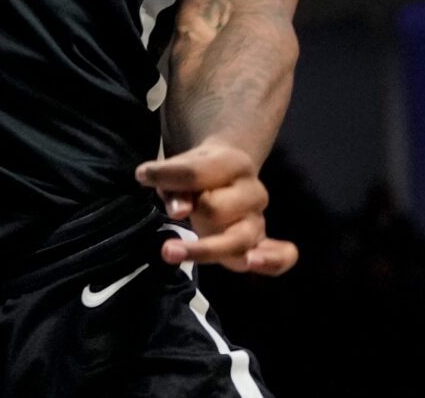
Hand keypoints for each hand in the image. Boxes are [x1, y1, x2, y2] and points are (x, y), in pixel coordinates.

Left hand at [136, 144, 299, 275]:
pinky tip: (252, 262)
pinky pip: (282, 256)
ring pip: (239, 239)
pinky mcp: (263, 243)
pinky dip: (273, 261)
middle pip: (216, 209)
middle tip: (175, 212)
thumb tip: (179, 210)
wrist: (227, 172)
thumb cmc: (196, 172)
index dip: (166, 176)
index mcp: (233, 162)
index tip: (142, 176)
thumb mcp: (180, 168)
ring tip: (176, 252)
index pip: (196, 172)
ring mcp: (259, 219)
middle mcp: (253, 191)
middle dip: (191, 212)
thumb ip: (173, 182)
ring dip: (205, 249)